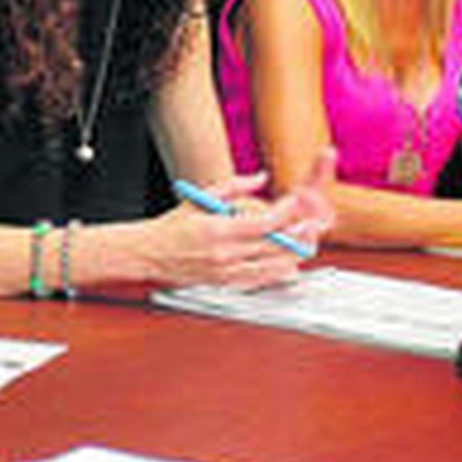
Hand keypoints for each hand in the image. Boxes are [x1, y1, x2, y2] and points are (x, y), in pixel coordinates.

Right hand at [149, 163, 331, 289]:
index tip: (296, 203)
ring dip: (292, 256)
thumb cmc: (172, 224)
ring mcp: (225, 272)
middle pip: (273, 246)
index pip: (263, 223)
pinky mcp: (224, 284)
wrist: (148, 254)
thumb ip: (234, 186)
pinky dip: (277, 274)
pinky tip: (288, 265)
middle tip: (313, 225)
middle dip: (297, 235)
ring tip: (306, 244)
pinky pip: (259, 281)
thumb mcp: (200, 196)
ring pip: (271, 267)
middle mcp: (224, 254)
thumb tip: (262, 177)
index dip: (286, 213)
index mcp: (218, 229)